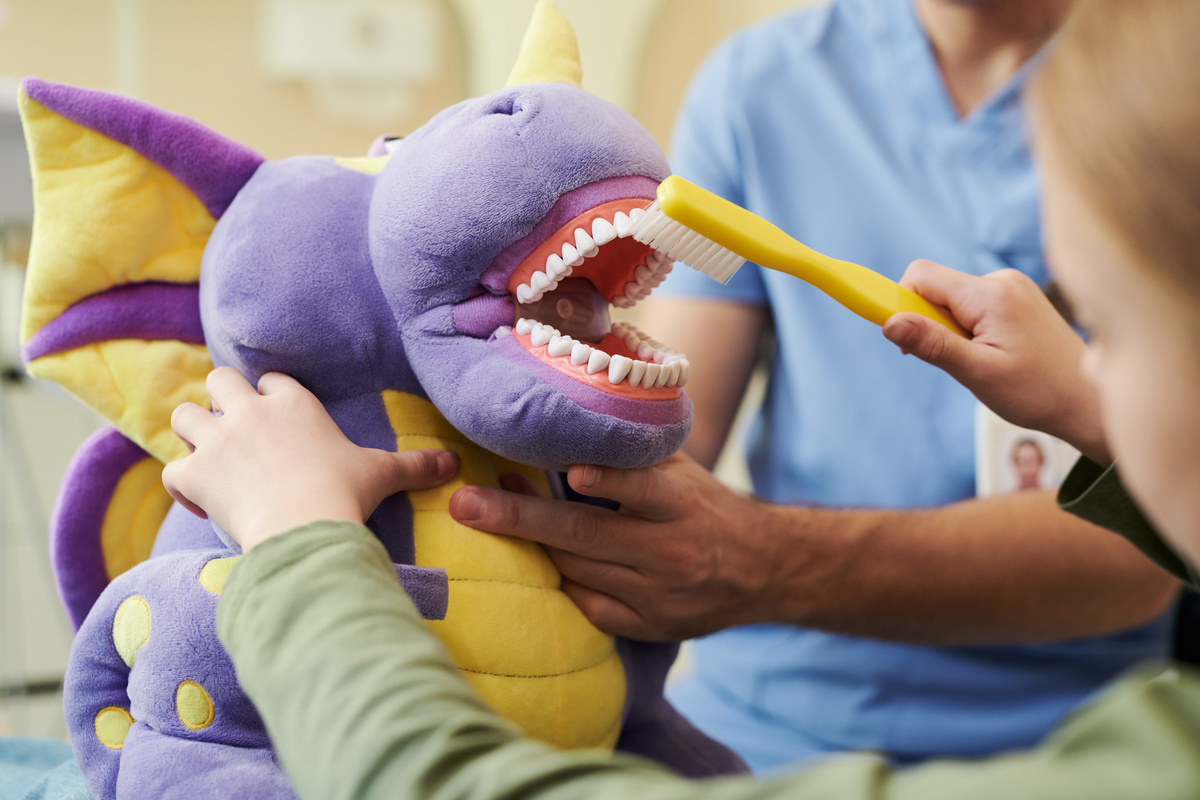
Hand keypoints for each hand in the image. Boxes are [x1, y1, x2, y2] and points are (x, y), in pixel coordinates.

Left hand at [163, 368, 458, 550]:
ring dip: (193, 436)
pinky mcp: (196, 474)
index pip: (272, 379)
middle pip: (219, 379)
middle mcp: (251, 411)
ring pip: (184, 416)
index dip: (270, 397)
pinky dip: (182, 485)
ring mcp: (218, 440)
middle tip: (235, 433)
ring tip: (211, 460)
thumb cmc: (345, 494)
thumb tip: (454, 464)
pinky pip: (173, 470)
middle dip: (221, 400)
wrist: (305, 525)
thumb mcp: (383, 473)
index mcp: (294, 403)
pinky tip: (198, 503)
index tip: (276, 421)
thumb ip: (415, 465)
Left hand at [448, 451, 778, 640]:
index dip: (607, 479)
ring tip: (483, 517)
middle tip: (465, 504)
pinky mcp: (648, 627)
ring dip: (528, 545)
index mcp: (682, 504)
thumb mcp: (681, 471)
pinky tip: (534, 561)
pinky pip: (586, 606)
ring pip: (576, 570)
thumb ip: (631, 452)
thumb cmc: (705, 507)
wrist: (762, 570)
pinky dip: (558, 582)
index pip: (640, 488)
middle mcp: (670, 551)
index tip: (570, 470)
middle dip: (518, 517)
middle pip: (585, 535)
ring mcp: (657, 595)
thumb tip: (564, 415)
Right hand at [882, 260, 1110, 463]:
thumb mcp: (978, 373)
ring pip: (952, 299)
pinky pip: (972, 305)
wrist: (1088, 402)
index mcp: (991, 294)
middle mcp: (1001, 280)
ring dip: (951, 330)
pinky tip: (992, 354)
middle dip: (930, 323)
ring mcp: (1011, 287)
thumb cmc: (1038, 392)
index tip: (907, 341)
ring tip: (982, 361)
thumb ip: (932, 344)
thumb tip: (889, 322)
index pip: (921, 276)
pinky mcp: (1016, 298)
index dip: (902, 304)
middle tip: (956, 361)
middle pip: (936, 287)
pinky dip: (968, 330)